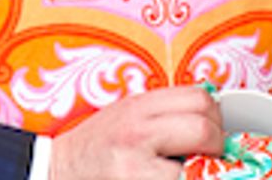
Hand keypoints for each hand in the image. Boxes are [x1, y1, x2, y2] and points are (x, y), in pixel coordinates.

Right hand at [49, 85, 223, 179]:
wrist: (55, 173)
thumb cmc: (94, 150)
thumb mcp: (124, 118)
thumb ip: (163, 116)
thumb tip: (213, 125)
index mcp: (136, 107)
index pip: (200, 99)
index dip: (215, 118)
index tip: (211, 133)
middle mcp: (137, 132)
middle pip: (205, 130)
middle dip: (216, 147)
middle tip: (206, 159)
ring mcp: (137, 168)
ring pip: (200, 167)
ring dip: (205, 172)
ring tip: (189, 172)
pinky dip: (186, 179)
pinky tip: (173, 177)